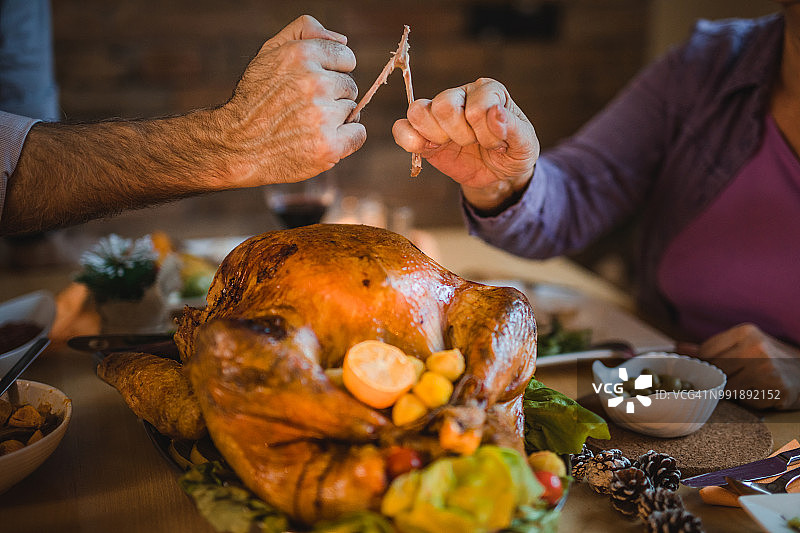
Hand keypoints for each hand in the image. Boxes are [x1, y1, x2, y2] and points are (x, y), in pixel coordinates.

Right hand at [219, 15, 365, 186]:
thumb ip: (305, 32)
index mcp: (301, 55)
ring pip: (352, 111)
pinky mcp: (328, 145)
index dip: (334, 71)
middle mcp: (314, 83)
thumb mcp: (270, 51)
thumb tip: (344, 39)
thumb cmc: (254, 98)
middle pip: (350, 86)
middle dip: (333, 96)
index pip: (346, 56)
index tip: (316, 84)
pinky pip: (358, 135)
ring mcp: (322, 116)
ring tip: (308, 126)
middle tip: (306, 109)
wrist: (236, 145)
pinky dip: (347, 139)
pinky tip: (324, 140)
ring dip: (337, 118)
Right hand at [392, 78, 539, 211]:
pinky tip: (431, 150)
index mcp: (488, 91)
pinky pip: (401, 129)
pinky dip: (410, 141)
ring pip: (418, 111)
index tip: (497, 143)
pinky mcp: (423, 133)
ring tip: (452, 145)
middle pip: (443, 106)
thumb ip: (512, 128)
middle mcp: (461, 95)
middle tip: (473, 144)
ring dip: (436, 137)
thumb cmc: (513, 151)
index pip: (476, 108)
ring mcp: (438, 113)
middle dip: (460, 135)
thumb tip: (495, 114)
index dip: (486, 133)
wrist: (499, 173)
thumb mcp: (524, 144)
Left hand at [679, 324, 799, 408]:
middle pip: (715, 371)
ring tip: (749, 384)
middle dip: (718, 379)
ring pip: (728, 388)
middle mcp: (755, 348)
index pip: (706, 352)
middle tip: (732, 379)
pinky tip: (760, 391)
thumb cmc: (770, 356)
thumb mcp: (743, 344)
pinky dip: (748, 401)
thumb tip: (678, 348)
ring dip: (734, 391)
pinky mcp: (775, 388)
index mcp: (745, 332)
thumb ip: (712, 347)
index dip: (706, 364)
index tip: (712, 369)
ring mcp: (766, 368)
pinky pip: (746, 401)